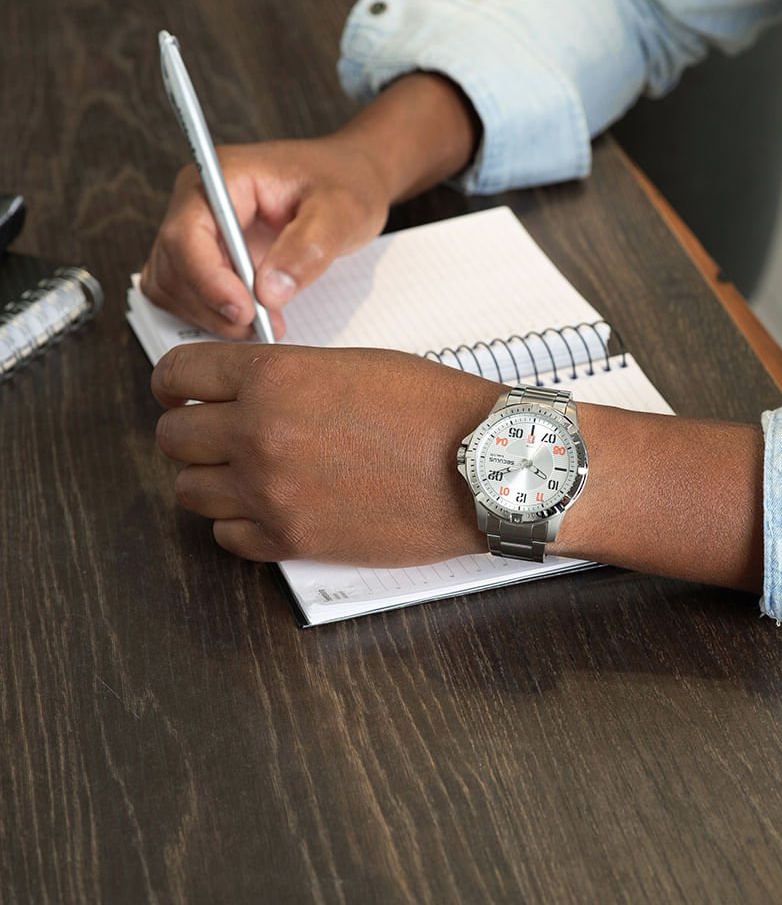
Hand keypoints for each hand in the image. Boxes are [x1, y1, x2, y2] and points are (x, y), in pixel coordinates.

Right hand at [141, 135, 390, 340]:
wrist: (350, 183)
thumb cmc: (345, 184)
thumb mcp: (341, 211)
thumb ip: (307, 248)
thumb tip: (269, 292)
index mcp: (222, 178)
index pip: (187, 234)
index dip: (208, 280)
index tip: (245, 312)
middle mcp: (199, 203)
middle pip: (174, 266)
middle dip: (214, 306)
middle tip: (266, 327)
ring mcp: (198, 232)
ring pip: (173, 287)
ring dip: (212, 317)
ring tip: (266, 325)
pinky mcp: (205, 258)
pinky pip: (187, 296)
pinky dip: (213, 317)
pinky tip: (254, 321)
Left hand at [152, 343, 499, 564]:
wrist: (484, 466)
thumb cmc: (434, 411)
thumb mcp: (353, 364)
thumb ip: (287, 374)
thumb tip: (247, 387)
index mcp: (275, 377)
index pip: (178, 373)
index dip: (176, 381)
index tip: (181, 390)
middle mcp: (260, 434)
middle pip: (172, 437)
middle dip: (192, 432)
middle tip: (219, 433)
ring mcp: (272, 493)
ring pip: (190, 491)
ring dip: (213, 479)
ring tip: (249, 472)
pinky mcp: (292, 540)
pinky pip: (227, 537)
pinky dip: (240, 523)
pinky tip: (273, 506)